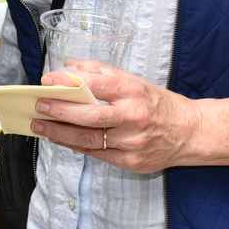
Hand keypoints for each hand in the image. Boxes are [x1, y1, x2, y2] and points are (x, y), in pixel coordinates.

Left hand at [32, 63, 200, 173]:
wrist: (189, 132)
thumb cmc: (157, 104)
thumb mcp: (133, 80)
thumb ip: (100, 72)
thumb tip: (69, 66)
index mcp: (133, 91)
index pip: (95, 84)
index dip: (68, 83)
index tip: (47, 81)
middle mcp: (133, 117)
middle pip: (90, 116)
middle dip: (60, 110)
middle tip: (39, 106)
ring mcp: (132, 142)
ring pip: (89, 139)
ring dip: (60, 133)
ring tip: (41, 126)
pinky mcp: (131, 162)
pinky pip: (97, 154)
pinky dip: (76, 146)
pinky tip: (61, 139)